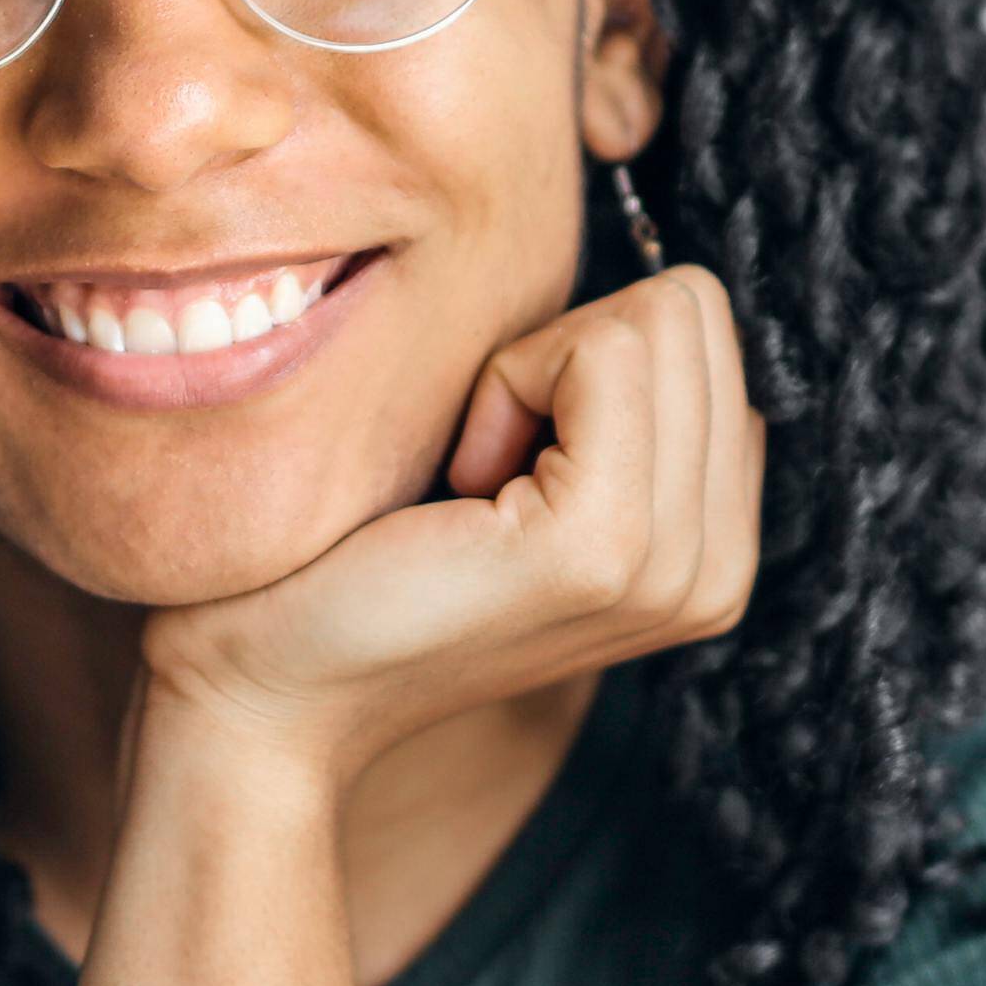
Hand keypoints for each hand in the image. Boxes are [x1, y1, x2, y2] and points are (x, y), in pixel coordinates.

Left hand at [135, 265, 761, 790]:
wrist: (268, 692)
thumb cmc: (362, 564)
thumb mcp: (526, 474)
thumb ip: (616, 405)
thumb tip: (649, 293)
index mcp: (714, 548)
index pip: (708, 336)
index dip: (584, 356)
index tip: (501, 459)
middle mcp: (717, 567)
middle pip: (694, 314)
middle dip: (569, 352)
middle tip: (482, 464)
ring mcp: (670, 563)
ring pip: (658, 320)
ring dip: (535, 368)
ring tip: (472, 481)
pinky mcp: (603, 542)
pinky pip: (602, 350)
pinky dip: (509, 381)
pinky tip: (459, 480)